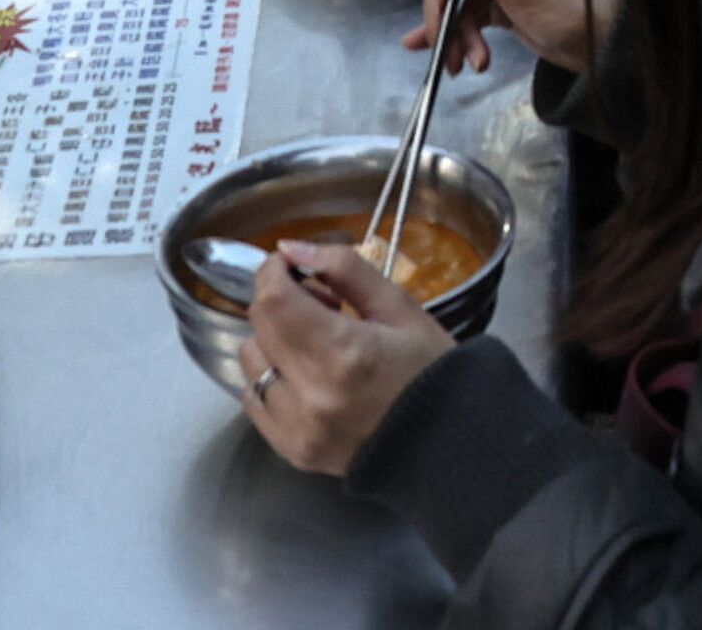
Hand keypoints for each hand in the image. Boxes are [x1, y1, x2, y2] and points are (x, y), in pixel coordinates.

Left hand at [240, 241, 449, 475]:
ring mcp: (299, 430)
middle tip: (320, 304)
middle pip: (258, 326)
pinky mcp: (295, 452)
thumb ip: (343, 268)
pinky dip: (270, 381)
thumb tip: (291, 249)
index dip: (274, 272)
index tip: (294, 267)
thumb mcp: (399, 307)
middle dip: (279, 301)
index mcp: (342, 355)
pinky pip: (255, 403)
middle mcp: (312, 397)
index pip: (272, 299)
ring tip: (315, 345)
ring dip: (273, 341)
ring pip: (251, 362)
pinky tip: (305, 377)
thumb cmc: (431, 372)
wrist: (450, 447)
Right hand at [406, 0, 611, 81]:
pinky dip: (457, 31)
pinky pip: (468, 12)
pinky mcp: (500, 0)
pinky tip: (437, 51)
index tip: (438, 3)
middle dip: (445, 10)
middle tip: (446, 47)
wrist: (609, 46)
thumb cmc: (570, 4)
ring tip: (463, 65)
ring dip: (455, 30)